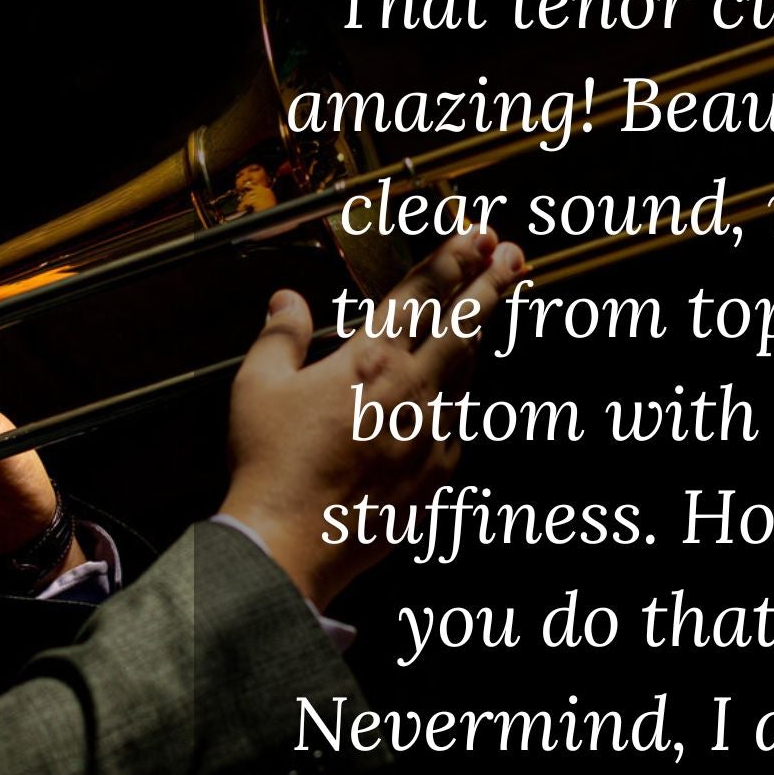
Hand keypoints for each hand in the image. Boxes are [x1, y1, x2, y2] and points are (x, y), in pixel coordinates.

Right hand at [219, 228, 525, 608]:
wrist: (290, 540)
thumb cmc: (271, 463)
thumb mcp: (257, 386)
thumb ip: (281, 336)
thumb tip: (287, 301)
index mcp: (370, 357)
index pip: (423, 293)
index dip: (453, 258)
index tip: (478, 234)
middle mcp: (411, 389)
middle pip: (464, 323)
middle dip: (493, 283)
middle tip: (516, 256)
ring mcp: (431, 433)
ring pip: (466, 372)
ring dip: (478, 337)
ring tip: (488, 314)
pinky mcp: (436, 473)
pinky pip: (456, 424)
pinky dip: (456, 399)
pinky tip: (453, 395)